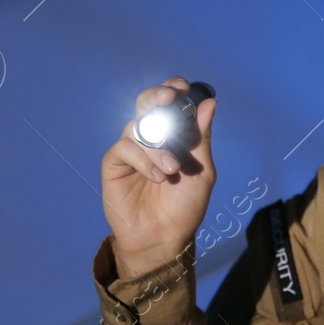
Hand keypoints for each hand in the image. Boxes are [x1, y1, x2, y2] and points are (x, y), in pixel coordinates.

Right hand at [100, 76, 218, 279]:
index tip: (182, 87)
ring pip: (138, 127)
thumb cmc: (184, 205)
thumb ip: (202, 138)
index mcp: (173, 135)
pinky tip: (156, 176)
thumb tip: (209, 103)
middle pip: (146, 104)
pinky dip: (142, 159)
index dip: (173, 90)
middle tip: (168, 99)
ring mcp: (131, 150)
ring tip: (172, 170)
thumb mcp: (202, 171)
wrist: (165, 236)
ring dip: (158, 146)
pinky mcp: (114, 164)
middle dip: (156, 96)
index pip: (169, 103)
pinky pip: (124, 148)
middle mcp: (150, 138)